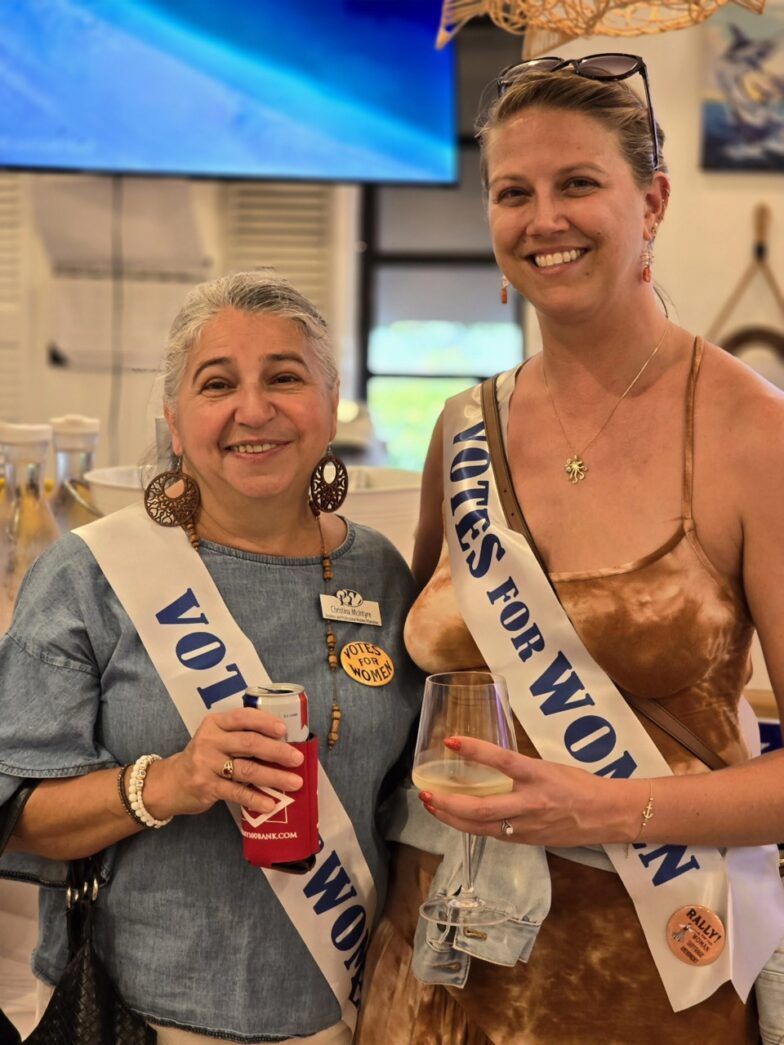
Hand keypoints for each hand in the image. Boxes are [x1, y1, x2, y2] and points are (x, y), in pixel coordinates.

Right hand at [141, 707, 304, 820]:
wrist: (171, 782)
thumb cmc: (204, 757)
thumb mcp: (216, 738)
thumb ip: (241, 735)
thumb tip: (282, 743)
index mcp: (215, 723)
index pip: (243, 717)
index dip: (265, 722)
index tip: (284, 731)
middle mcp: (210, 741)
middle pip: (250, 743)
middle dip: (277, 752)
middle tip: (297, 759)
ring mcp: (207, 765)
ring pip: (247, 770)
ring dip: (274, 777)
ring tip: (294, 783)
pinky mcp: (207, 787)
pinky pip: (236, 792)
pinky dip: (256, 799)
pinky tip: (271, 804)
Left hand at [418, 737, 640, 846]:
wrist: (605, 815)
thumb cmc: (578, 784)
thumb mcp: (548, 767)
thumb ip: (518, 769)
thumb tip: (486, 762)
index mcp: (538, 776)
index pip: (502, 760)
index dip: (475, 750)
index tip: (451, 740)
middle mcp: (531, 803)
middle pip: (482, 808)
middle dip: (448, 802)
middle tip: (426, 792)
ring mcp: (527, 826)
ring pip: (481, 827)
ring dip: (452, 818)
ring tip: (432, 806)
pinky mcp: (526, 841)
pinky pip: (492, 834)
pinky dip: (470, 826)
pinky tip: (455, 818)